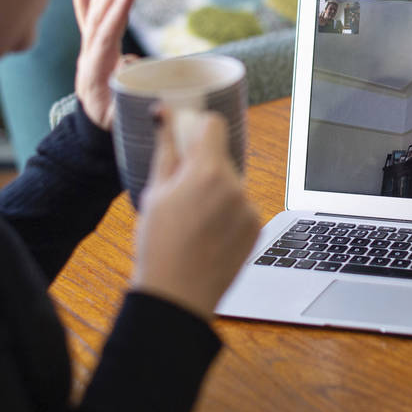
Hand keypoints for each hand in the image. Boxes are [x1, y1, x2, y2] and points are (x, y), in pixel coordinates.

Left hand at [72, 0, 135, 129]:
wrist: (92, 131)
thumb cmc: (111, 124)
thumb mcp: (120, 116)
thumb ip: (127, 94)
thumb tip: (129, 62)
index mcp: (94, 72)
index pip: (105, 37)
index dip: (117, 13)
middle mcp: (87, 57)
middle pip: (99, 18)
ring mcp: (87, 51)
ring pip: (95, 15)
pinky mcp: (90, 49)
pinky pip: (87, 21)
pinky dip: (85, 0)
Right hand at [131, 109, 260, 320]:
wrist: (177, 296)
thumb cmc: (158, 246)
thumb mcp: (154, 192)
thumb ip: (166, 148)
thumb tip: (165, 115)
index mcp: (207, 172)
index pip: (214, 124)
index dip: (198, 128)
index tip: (187, 139)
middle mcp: (235, 186)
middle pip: (222, 156)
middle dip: (204, 166)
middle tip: (181, 193)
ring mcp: (249, 209)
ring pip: (232, 183)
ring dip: (216, 191)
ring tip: (194, 221)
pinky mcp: (257, 228)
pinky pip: (241, 207)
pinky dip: (227, 213)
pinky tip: (208, 235)